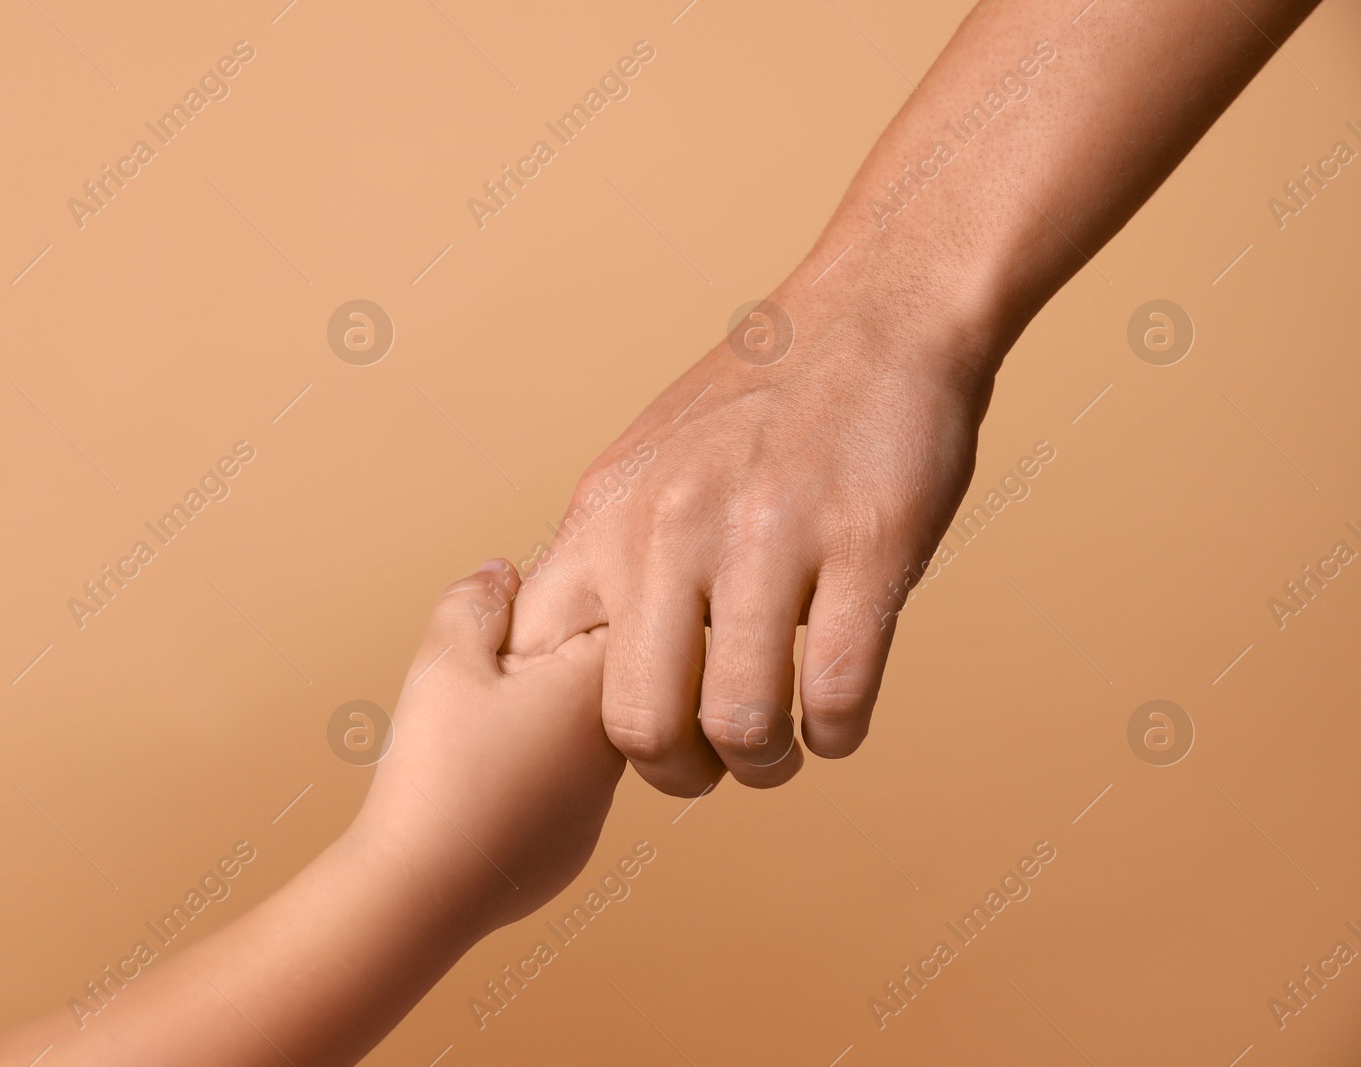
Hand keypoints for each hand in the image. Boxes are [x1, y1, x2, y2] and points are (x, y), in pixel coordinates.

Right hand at [354, 561, 624, 936]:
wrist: (419, 893)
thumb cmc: (438, 771)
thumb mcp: (445, 661)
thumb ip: (476, 603)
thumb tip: (504, 572)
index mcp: (598, 691)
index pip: (614, 618)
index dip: (560, 609)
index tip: (515, 629)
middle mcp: (616, 751)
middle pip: (593, 680)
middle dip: (541, 669)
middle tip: (481, 683)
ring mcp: (596, 808)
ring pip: (573, 740)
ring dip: (533, 726)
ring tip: (468, 741)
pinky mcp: (568, 850)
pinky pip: (554, 794)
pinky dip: (521, 782)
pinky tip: (473, 789)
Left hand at [506, 281, 993, 795]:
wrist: (874, 312)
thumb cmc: (759, 403)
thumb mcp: (644, 464)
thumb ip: (605, 553)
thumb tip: (564, 654)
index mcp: (605, 514)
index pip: (540, 662)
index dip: (576, 725)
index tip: (627, 728)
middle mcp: (668, 529)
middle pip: (637, 722)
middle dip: (677, 772)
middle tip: (710, 765)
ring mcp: (766, 538)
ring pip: (739, 722)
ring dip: (764, 764)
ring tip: (779, 749)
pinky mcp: (863, 547)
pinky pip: (836, 693)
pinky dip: (836, 732)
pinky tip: (836, 718)